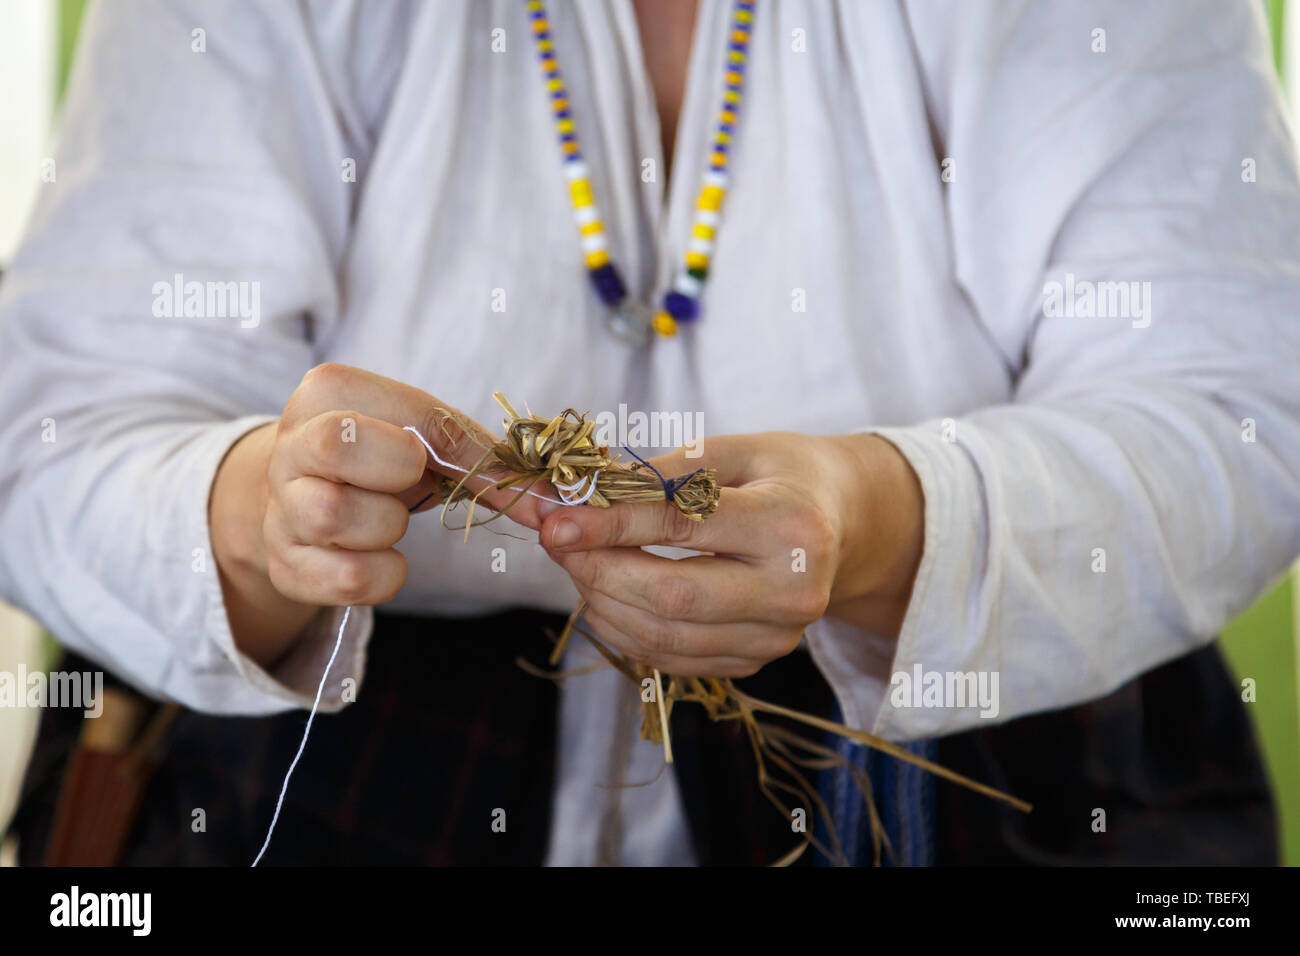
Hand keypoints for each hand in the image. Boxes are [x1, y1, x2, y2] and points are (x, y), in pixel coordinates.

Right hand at [209, 363, 543, 665]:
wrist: (308, 501)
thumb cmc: (380, 461)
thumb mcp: (425, 440)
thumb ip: (485, 459)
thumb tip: (555, 501)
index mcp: (327, 393)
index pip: (408, 412)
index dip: (462, 450)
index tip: (494, 474)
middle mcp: (291, 444)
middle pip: (340, 446)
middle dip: (397, 473)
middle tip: (411, 483)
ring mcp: (281, 507)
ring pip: (339, 516)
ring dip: (388, 528)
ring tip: (390, 520)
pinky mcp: (286, 564)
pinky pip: (348, 579)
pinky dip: (385, 576)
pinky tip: (382, 559)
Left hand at [538, 432, 923, 676]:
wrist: (843, 524)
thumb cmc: (780, 475)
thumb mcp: (730, 450)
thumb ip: (657, 474)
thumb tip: (575, 494)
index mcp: (792, 525)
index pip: (685, 527)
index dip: (612, 524)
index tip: (555, 518)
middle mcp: (794, 592)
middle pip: (671, 598)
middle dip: (598, 569)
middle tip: (555, 539)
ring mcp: (778, 638)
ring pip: (664, 636)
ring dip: (602, 600)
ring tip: (576, 560)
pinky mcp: (756, 662)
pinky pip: (672, 658)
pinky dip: (624, 628)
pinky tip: (605, 592)